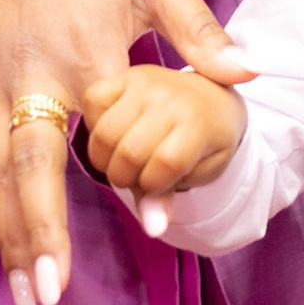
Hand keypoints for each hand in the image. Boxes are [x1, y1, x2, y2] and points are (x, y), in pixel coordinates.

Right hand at [0, 0, 251, 304]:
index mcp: (84, 53)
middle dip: (33, 239)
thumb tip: (252, 73)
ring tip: (14, 286)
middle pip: (23, 170)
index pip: (99, 141)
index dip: (121, 191)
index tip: (150, 235)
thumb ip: (201, 33)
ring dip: (0, 229)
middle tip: (42, 299)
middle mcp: (27, 70)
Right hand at [83, 65, 247, 227]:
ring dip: (105, 157)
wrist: (211, 99)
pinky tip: (111, 133)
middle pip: (129, 152)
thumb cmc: (204, 143)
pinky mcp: (124, 74)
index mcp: (198, 122)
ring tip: (121, 158)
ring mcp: (145, 81)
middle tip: (135, 176)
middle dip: (125, 177)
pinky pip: (92, 101)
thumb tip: (151, 230)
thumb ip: (169, 198)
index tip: (158, 186)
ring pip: (104, 133)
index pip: (165, 163)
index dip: (153, 185)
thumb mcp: (198, 174)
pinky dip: (94, 124)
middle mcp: (171, 97)